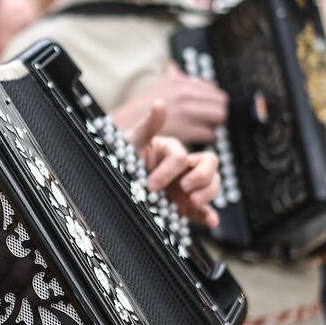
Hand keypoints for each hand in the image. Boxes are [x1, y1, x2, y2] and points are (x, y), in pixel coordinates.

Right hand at [115, 63, 226, 144]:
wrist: (125, 127)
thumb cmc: (140, 110)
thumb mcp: (157, 86)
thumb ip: (176, 78)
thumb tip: (191, 76)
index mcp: (180, 82)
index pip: (212, 89)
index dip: (212, 100)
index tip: (207, 107)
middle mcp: (185, 94)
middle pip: (220, 103)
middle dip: (215, 112)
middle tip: (206, 120)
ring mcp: (187, 112)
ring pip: (219, 117)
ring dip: (213, 124)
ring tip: (201, 128)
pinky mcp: (187, 130)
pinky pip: (210, 134)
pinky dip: (205, 137)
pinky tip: (194, 137)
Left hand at [127, 102, 221, 227]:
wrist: (113, 185)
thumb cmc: (123, 160)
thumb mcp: (131, 144)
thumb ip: (147, 126)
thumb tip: (159, 103)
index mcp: (173, 151)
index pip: (181, 157)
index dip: (169, 170)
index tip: (151, 184)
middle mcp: (184, 168)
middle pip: (210, 164)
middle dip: (202, 177)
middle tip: (184, 189)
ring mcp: (187, 187)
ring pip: (212, 184)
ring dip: (209, 193)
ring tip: (193, 203)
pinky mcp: (185, 206)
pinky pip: (203, 210)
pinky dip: (209, 216)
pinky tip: (211, 222)